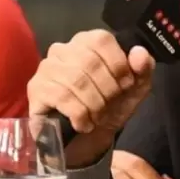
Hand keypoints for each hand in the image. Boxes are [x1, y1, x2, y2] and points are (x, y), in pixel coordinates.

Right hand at [27, 29, 155, 166]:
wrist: (86, 138)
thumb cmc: (110, 106)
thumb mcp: (135, 89)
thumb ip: (143, 69)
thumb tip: (139, 53)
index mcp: (88, 42)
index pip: (102, 40)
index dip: (118, 65)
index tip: (125, 86)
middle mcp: (63, 49)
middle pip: (90, 62)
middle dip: (107, 90)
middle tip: (109, 106)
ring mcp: (47, 68)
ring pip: (76, 81)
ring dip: (94, 105)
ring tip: (97, 117)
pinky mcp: (36, 89)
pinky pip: (61, 97)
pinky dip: (79, 114)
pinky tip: (83, 123)